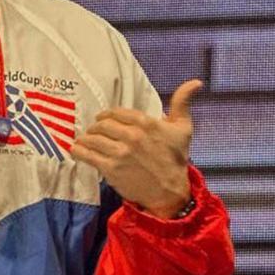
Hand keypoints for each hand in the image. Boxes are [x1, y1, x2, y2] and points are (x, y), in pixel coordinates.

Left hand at [70, 79, 201, 218]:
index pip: (116, 112)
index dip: (106, 115)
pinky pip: (87, 155)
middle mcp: (132, 135)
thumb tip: (196, 81)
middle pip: (101, 124)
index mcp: (146, 123)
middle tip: (94, 132)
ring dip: (85, 138)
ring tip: (84, 141)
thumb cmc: (176, 159)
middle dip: (95, 128)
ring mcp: (120, 152)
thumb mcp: (183, 129)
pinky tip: (78, 150)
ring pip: (92, 138)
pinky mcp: (111, 169)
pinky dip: (79, 151)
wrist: (170, 192)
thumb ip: (182, 103)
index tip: (102, 120)